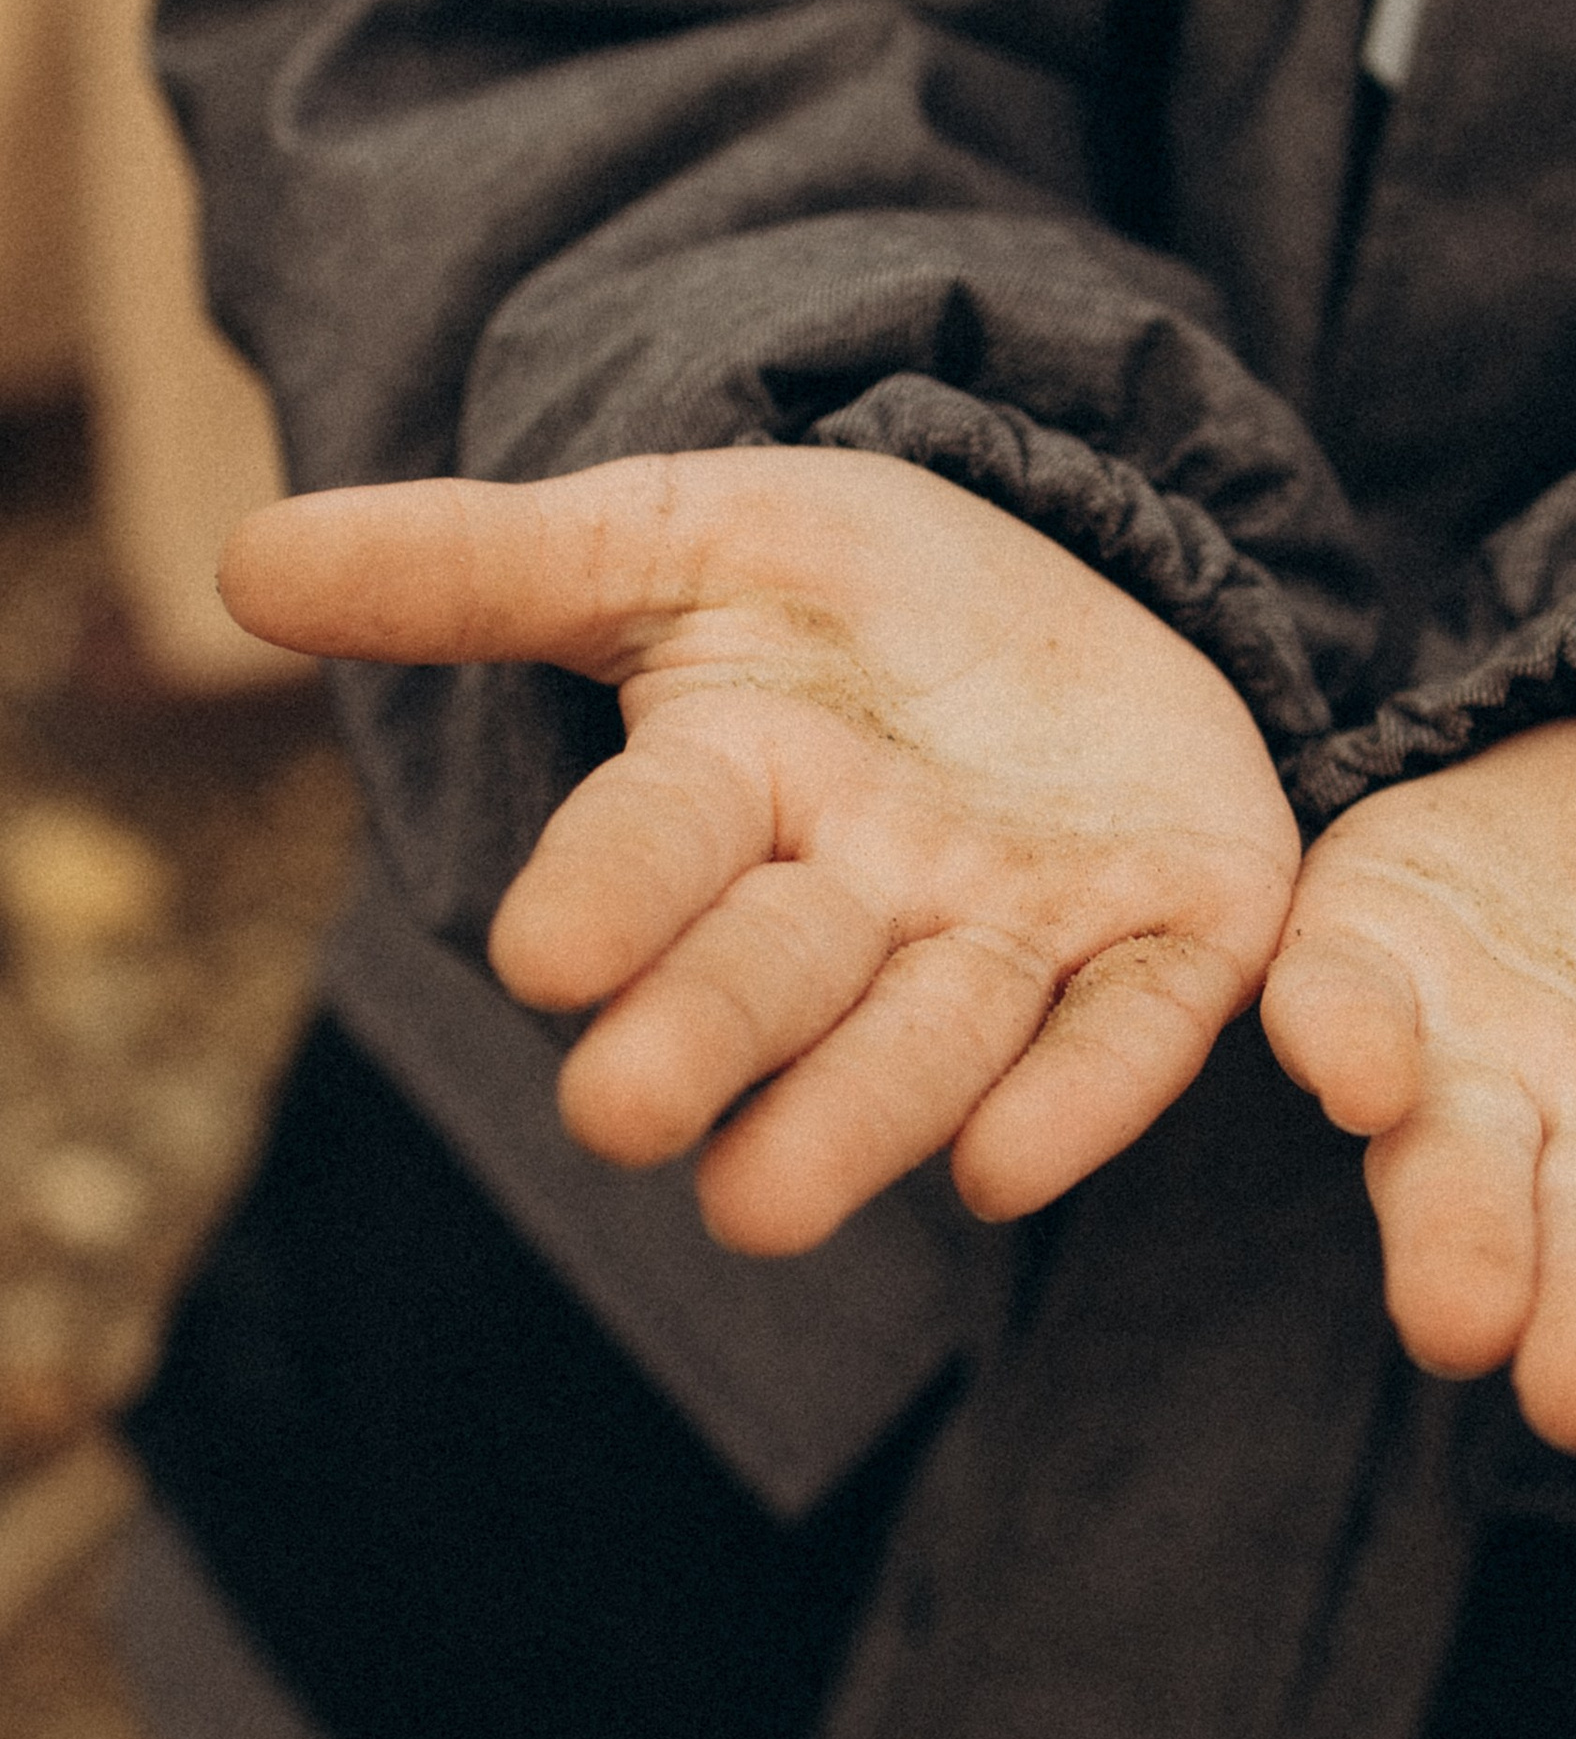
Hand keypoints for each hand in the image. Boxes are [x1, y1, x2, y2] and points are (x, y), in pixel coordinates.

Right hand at [220, 449, 1300, 1248]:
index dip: (606, 897)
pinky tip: (1010, 1167)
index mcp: (729, 792)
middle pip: (776, 976)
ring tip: (765, 1203)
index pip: (649, 850)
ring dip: (859, 1114)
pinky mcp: (1174, 937)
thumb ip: (478, 563)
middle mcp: (861, 895)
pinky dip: (1084, 1098)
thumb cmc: (843, 579)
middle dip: (707, 1039)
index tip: (543, 954)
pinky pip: (1131, 1030)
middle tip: (622, 1112)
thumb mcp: (672, 534)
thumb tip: (239, 565)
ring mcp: (1015, 928)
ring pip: (934, 1038)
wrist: (1069, 561)